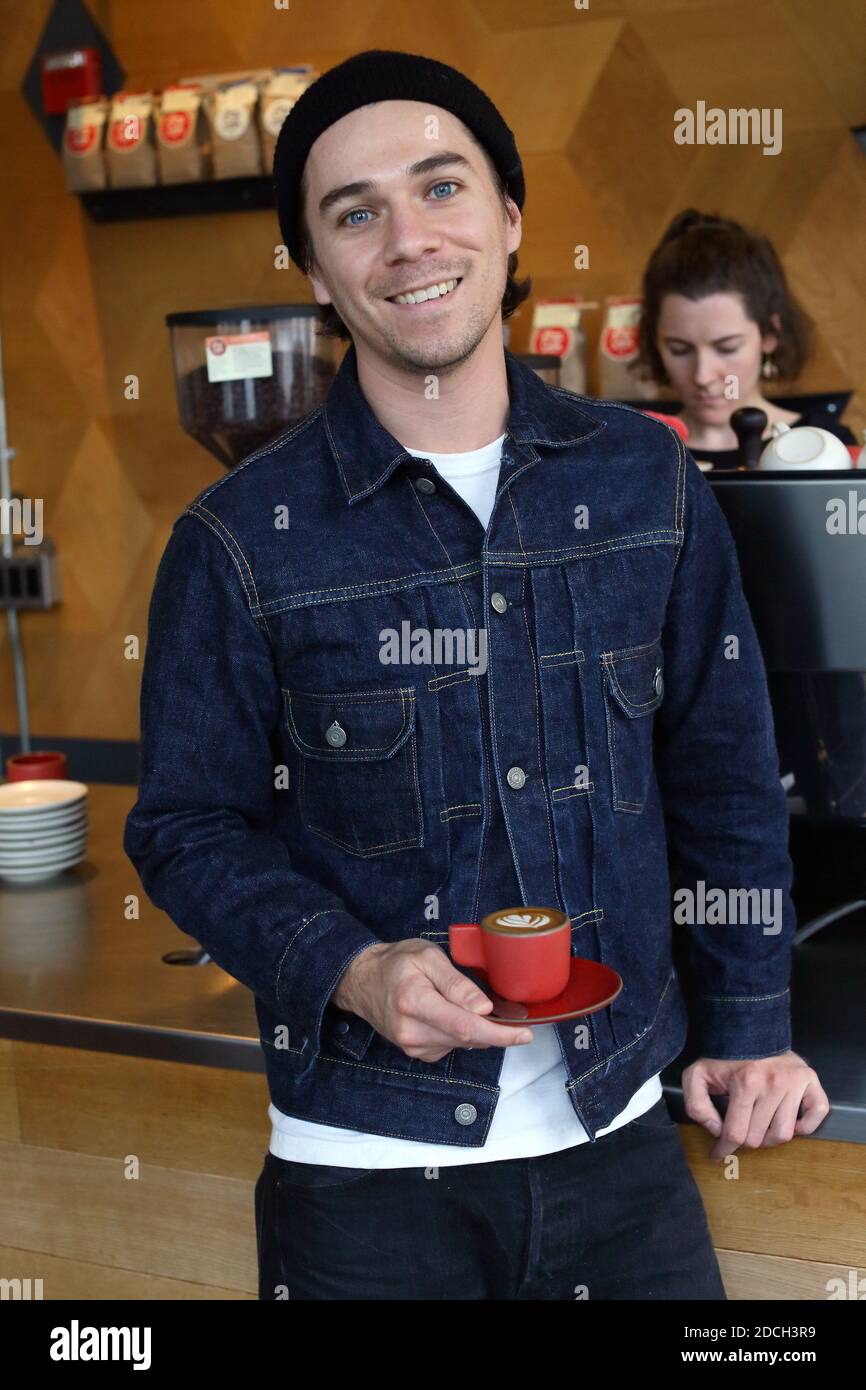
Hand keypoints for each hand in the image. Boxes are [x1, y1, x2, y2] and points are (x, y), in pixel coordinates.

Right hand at [331, 938, 533, 1061]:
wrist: (362, 981)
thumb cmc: (396, 963)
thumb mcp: (427, 957)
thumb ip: (456, 982)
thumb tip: (483, 1008)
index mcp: (415, 1002)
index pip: (465, 1026)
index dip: (499, 1034)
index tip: (525, 1034)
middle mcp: (412, 1031)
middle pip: (467, 1038)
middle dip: (495, 1030)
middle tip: (513, 1014)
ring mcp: (412, 1046)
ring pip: (461, 1044)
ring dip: (478, 1030)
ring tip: (477, 1007)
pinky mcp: (416, 1052)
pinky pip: (451, 1046)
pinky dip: (462, 1034)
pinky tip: (456, 1015)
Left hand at [682, 1050, 829, 1161]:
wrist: (748, 1026)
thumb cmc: (723, 1054)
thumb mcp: (697, 1074)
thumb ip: (697, 1105)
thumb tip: (716, 1130)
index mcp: (745, 1083)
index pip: (736, 1133)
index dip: (724, 1149)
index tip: (718, 1155)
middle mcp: (773, 1084)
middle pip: (758, 1138)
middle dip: (743, 1139)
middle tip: (738, 1130)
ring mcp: (795, 1082)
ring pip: (784, 1134)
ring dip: (768, 1137)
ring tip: (758, 1126)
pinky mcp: (810, 1080)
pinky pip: (817, 1113)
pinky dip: (805, 1125)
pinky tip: (789, 1121)